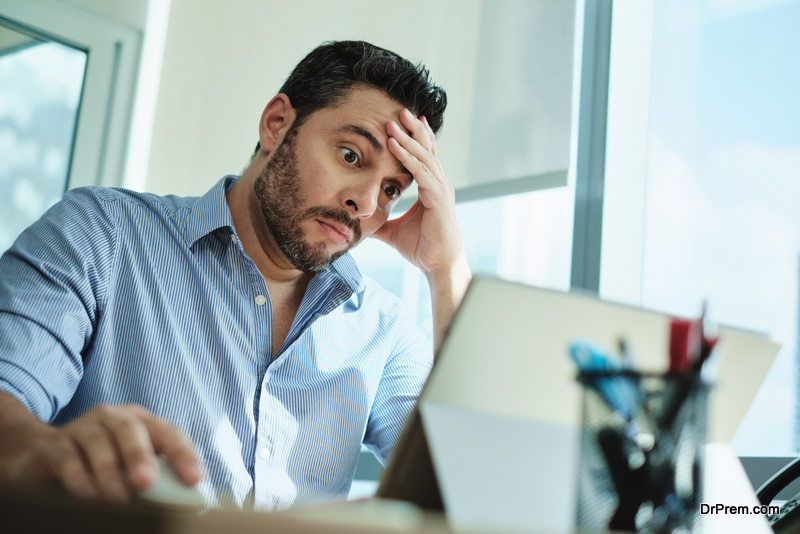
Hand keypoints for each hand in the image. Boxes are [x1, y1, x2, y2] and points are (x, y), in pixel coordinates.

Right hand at [5, 404, 201, 502]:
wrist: (42, 455)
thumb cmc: (100, 462)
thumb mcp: (129, 466)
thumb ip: (156, 476)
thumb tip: (182, 499)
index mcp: (140, 421)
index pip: (168, 432)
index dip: (183, 454)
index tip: (194, 479)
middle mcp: (113, 417)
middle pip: (130, 429)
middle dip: (140, 455)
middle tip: (146, 482)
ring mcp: (82, 427)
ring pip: (99, 443)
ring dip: (110, 473)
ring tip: (118, 498)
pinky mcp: (55, 445)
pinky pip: (68, 458)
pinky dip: (80, 478)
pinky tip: (89, 495)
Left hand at [373, 109, 464, 277]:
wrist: (438, 266)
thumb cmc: (422, 249)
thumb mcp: (394, 232)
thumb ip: (381, 222)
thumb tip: (362, 221)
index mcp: (432, 188)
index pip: (423, 157)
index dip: (414, 138)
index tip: (403, 121)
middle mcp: (439, 184)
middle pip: (426, 150)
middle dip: (413, 129)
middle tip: (400, 109)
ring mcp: (441, 190)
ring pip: (423, 157)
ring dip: (407, 138)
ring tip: (393, 121)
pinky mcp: (439, 198)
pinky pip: (421, 172)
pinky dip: (407, 157)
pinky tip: (394, 145)